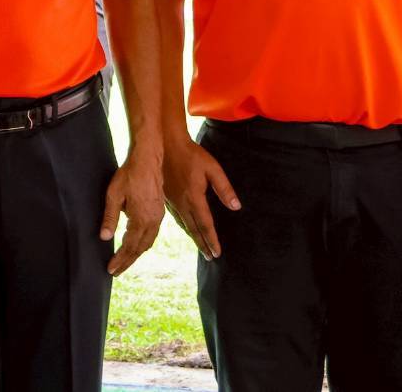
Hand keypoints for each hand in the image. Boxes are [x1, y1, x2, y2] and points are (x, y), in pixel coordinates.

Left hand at [101, 149, 164, 275]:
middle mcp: (152, 221)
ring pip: (148, 243)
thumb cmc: (129, 175)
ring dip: (136, 254)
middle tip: (116, 271)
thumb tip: (104, 238)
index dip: (120, 259)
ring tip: (125, 262)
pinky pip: (152, 234)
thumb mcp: (113, 195)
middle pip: (140, 248)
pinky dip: (143, 244)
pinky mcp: (159, 212)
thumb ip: (110, 217)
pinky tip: (136, 245)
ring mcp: (158, 217)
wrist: (148, 160)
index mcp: (141, 219)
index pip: (129, 246)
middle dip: (127, 261)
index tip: (111, 269)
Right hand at [162, 134, 239, 259]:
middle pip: (194, 229)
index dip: (212, 240)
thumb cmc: (192, 154)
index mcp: (194, 198)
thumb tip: (236, 207)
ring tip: (199, 247)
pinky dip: (182, 226)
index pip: (205, 225)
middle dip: (202, 244)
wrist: (166, 144)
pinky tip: (184, 227)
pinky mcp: (165, 196)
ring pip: (183, 224)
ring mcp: (172, 200)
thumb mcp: (213, 168)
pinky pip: (175, 216)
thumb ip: (224, 188)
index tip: (217, 254)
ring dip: (192, 237)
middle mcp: (182, 203)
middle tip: (210, 257)